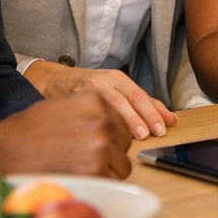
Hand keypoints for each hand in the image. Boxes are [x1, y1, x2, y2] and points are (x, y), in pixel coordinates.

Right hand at [0, 91, 132, 177]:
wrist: (3, 150)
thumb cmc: (27, 130)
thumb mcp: (63, 105)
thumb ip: (90, 112)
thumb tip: (110, 125)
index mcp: (96, 99)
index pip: (122, 122)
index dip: (110, 136)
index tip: (98, 144)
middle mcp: (103, 120)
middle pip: (124, 143)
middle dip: (111, 152)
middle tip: (87, 159)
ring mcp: (101, 145)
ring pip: (121, 164)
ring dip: (107, 169)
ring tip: (81, 170)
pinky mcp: (96, 169)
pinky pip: (111, 180)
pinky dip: (99, 183)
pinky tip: (80, 178)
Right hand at [24, 61, 176, 139]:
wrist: (48, 81)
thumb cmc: (83, 90)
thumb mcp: (110, 90)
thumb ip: (135, 104)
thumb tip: (167, 119)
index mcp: (115, 78)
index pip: (140, 95)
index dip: (155, 111)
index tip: (168, 124)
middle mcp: (103, 82)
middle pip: (130, 99)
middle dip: (146, 116)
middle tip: (156, 132)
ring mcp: (88, 92)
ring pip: (113, 106)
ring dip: (129, 122)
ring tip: (140, 135)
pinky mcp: (73, 103)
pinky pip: (92, 116)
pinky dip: (104, 128)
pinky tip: (111, 139)